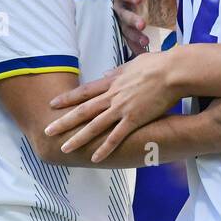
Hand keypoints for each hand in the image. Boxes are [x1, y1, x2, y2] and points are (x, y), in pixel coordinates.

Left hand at [46, 51, 180, 161]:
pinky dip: (105, 148)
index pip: (85, 91)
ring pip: (95, 126)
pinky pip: (116, 137)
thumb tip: (107, 72)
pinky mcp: (134, 119)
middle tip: (47, 130)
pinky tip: (95, 158)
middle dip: (64, 121)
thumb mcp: (134, 63)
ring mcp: (122, 108)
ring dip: (78, 138)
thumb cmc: (158, 64)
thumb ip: (119, 70)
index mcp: (113, 81)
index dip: (68, 98)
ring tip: (64, 148)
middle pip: (84, 110)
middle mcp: (113, 96)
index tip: (53, 104)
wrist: (174, 71)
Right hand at [114, 0, 152, 55]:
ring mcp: (123, 19)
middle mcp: (119, 5)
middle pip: (122, 14)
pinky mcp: (128, 29)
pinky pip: (130, 39)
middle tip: (142, 23)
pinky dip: (136, 47)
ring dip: (134, 36)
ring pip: (125, 29)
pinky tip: (144, 53)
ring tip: (145, 41)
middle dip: (131, 19)